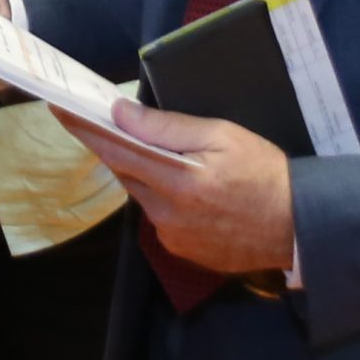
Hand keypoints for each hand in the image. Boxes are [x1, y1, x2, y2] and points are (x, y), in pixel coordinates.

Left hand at [59, 101, 295, 274]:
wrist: (299, 227)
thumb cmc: (265, 173)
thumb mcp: (222, 136)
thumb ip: (168, 128)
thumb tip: (121, 113)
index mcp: (176, 182)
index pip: (115, 150)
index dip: (85, 129)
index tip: (60, 109)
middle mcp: (166, 214)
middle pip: (126, 173)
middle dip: (116, 147)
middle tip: (107, 121)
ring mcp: (173, 237)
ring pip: (143, 195)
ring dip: (143, 173)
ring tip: (161, 153)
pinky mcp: (183, 251)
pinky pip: (160, 216)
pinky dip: (163, 197)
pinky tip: (186, 187)